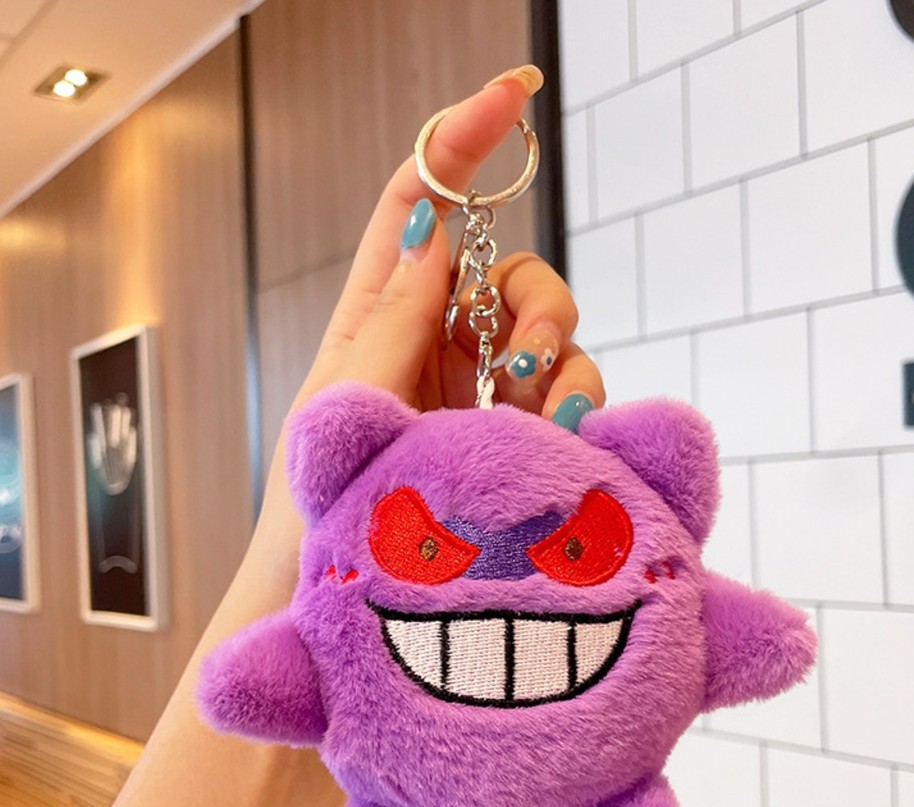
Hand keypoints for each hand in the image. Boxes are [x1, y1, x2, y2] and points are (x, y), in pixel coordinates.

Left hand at [246, 65, 603, 592]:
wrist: (342, 592)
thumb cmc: (321, 501)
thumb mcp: (349, 399)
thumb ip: (395, 314)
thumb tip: (432, 221)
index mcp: (380, 315)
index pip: (420, 205)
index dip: (460, 142)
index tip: (511, 92)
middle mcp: (435, 342)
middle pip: (507, 273)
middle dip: (536, 302)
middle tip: (529, 357)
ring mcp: (477, 390)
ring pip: (549, 335)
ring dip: (560, 361)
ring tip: (544, 416)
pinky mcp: (513, 434)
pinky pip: (566, 393)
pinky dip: (577, 404)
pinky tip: (562, 436)